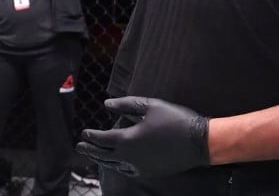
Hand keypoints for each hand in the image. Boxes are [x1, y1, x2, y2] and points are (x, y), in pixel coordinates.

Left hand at [77, 96, 209, 177]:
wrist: (199, 142)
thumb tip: (106, 105)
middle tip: (79, 147)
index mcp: (128, 139)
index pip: (103, 139)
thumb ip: (126, 105)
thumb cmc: (174, 119)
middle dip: (90, 150)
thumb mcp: (149, 106)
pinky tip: (116, 164)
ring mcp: (140, 167)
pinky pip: (127, 171)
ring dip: (102, 160)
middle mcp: (131, 156)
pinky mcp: (150, 172)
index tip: (83, 133)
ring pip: (114, 165)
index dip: (91, 136)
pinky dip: (117, 167)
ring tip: (94, 155)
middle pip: (104, 155)